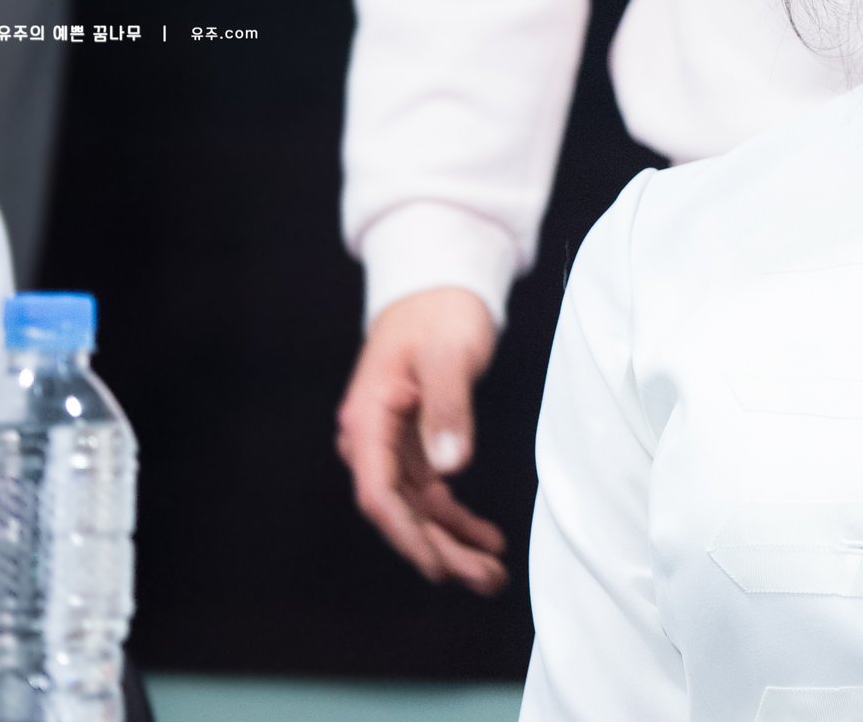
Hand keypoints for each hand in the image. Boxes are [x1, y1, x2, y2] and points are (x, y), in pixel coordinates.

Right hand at [336, 286, 508, 593]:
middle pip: (401, 510)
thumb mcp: (449, 356)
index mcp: (369, 419)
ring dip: (452, 542)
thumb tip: (449, 467)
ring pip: (419, 508)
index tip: (439, 567)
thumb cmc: (440, 311)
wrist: (438, 282)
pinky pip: (431, 491)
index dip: (408, 535)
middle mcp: (373, 438)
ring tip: (493, 573)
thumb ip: (448, 410)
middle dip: (441, 550)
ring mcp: (392, 443)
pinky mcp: (414, 441)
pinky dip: (456, 516)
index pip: (379, 492)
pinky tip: (485, 538)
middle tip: (487, 580)